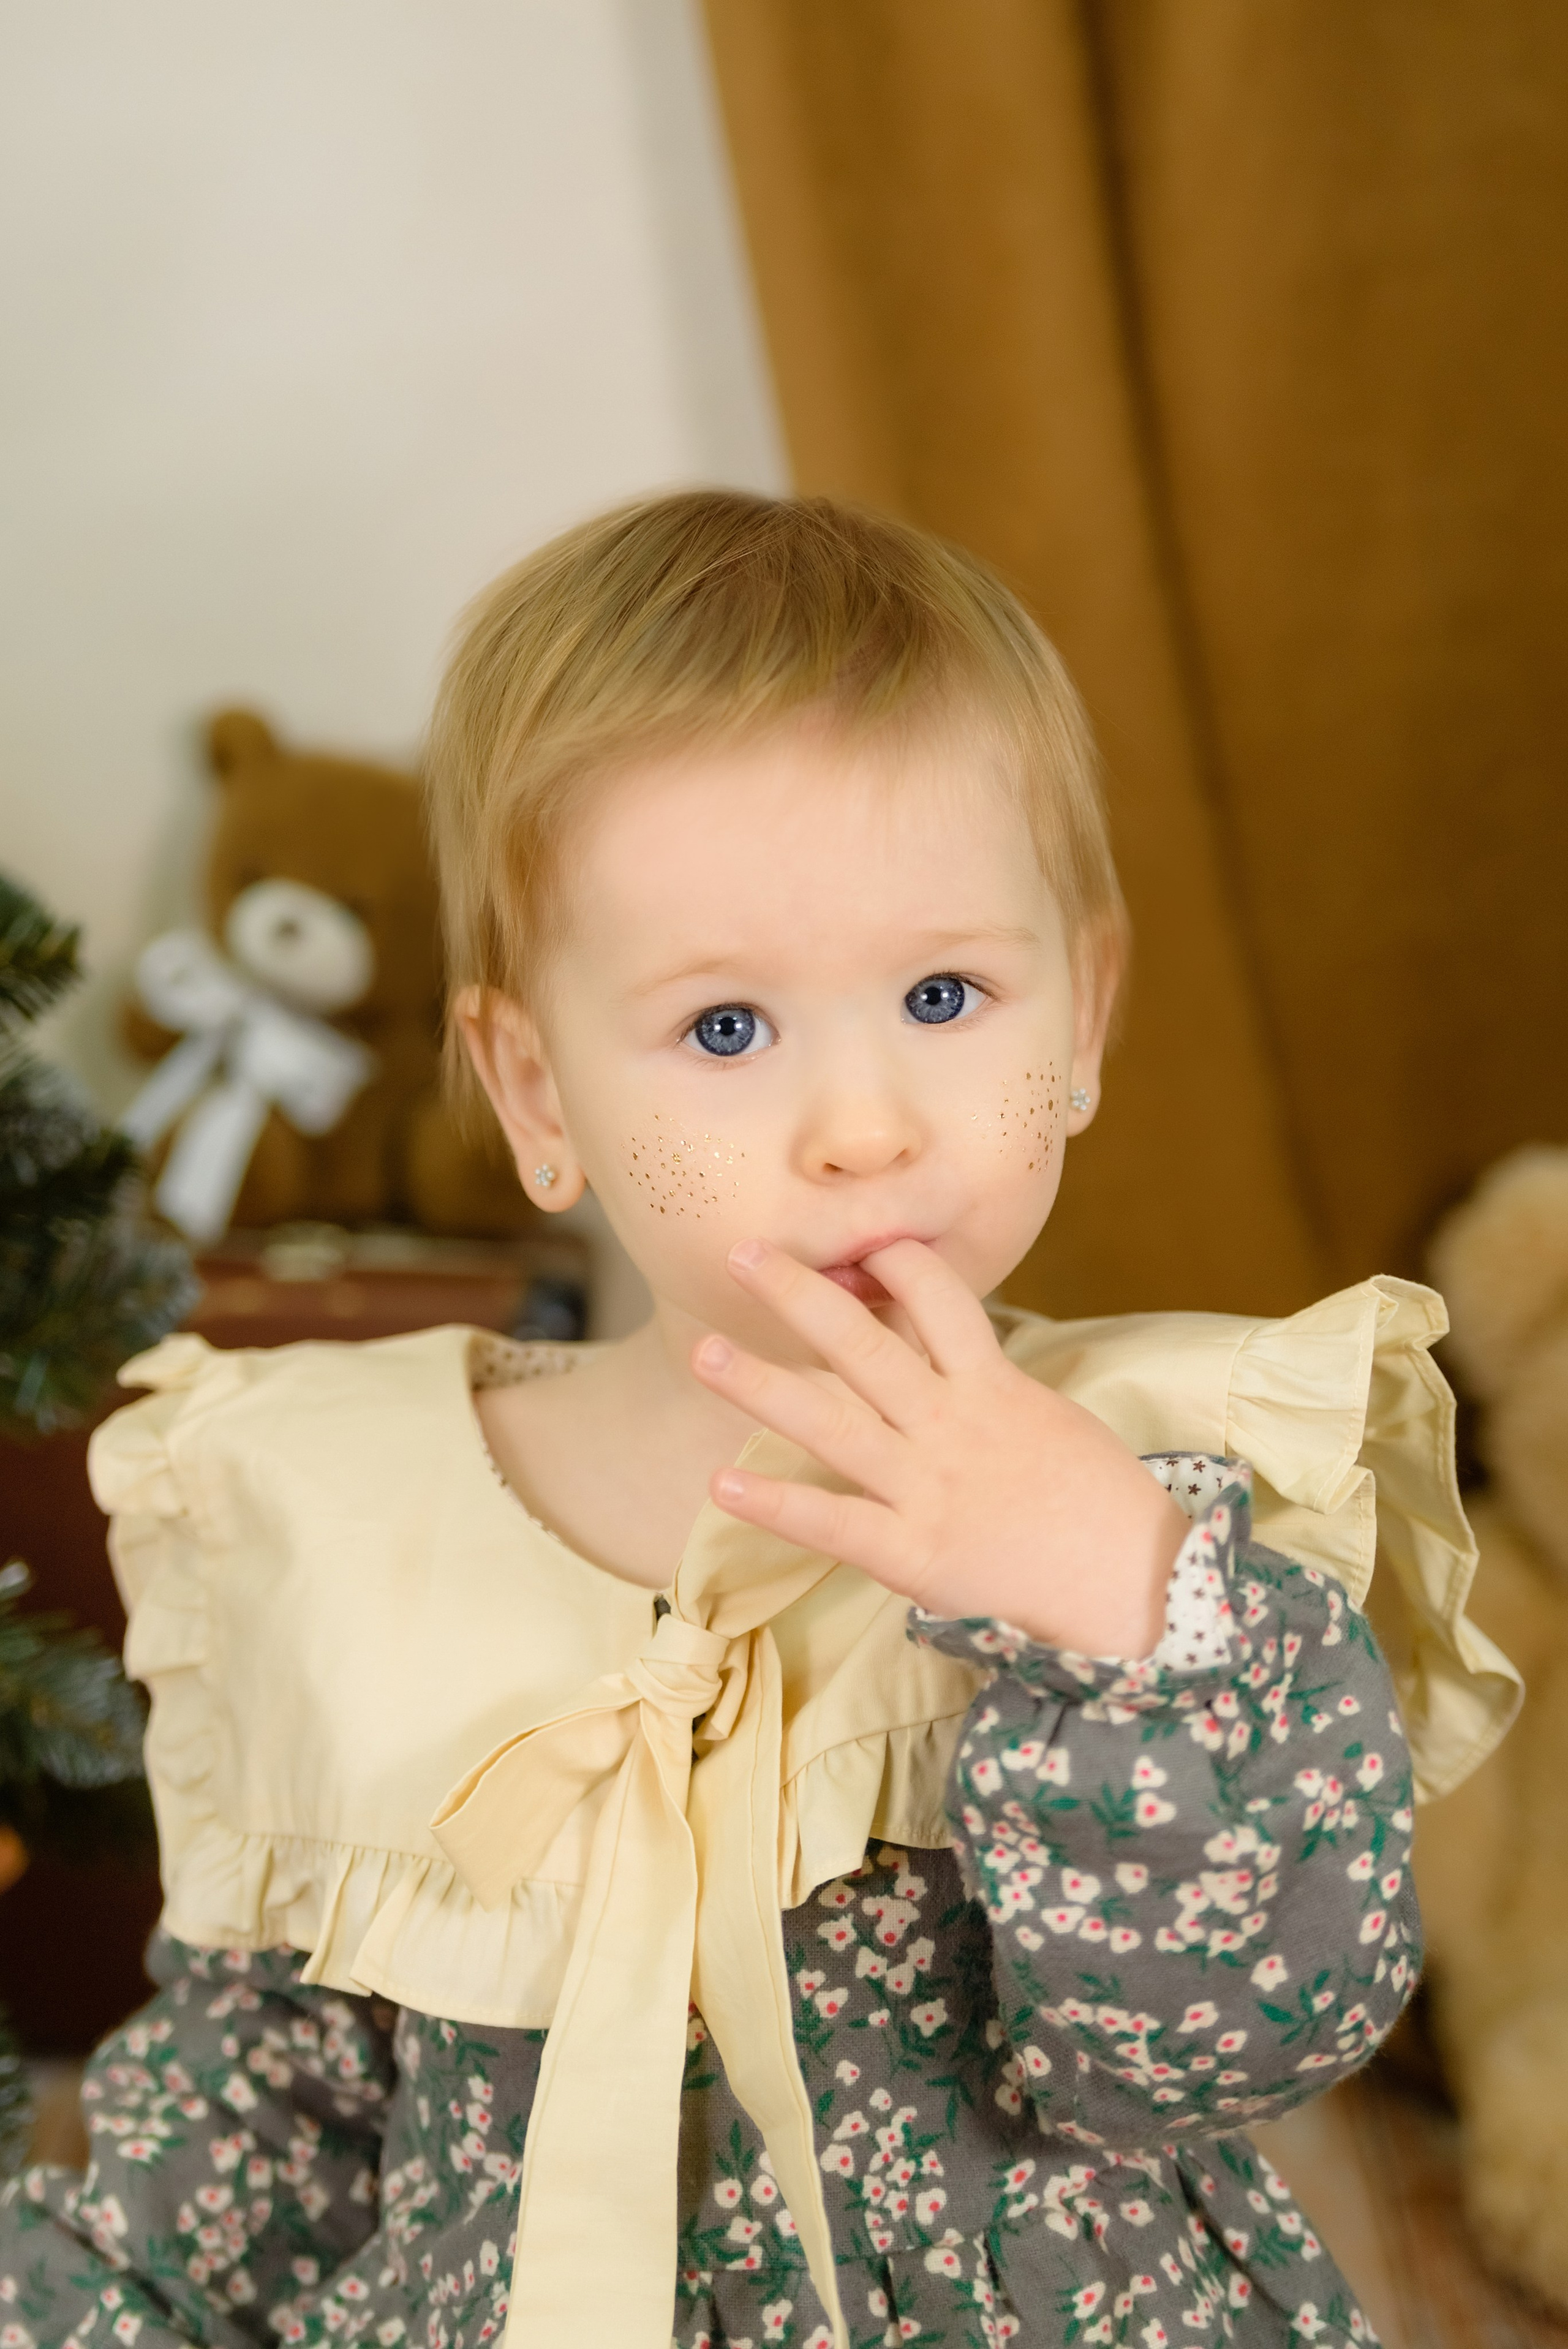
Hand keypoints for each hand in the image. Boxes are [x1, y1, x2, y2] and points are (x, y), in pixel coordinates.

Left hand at [691, 1238, 1188, 1657]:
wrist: (1139, 1585)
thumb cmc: (1098, 1500)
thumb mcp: (1049, 1417)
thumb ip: (987, 1384)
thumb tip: (941, 1349)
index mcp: (994, 1386)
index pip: (939, 1299)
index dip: (894, 1264)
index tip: (854, 1243)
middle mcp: (952, 1426)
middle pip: (865, 1345)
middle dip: (800, 1295)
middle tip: (742, 1253)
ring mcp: (929, 1488)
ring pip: (834, 1424)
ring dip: (763, 1386)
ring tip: (704, 1351)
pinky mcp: (915, 1553)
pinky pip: (835, 1523)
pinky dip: (778, 1504)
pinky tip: (725, 1481)